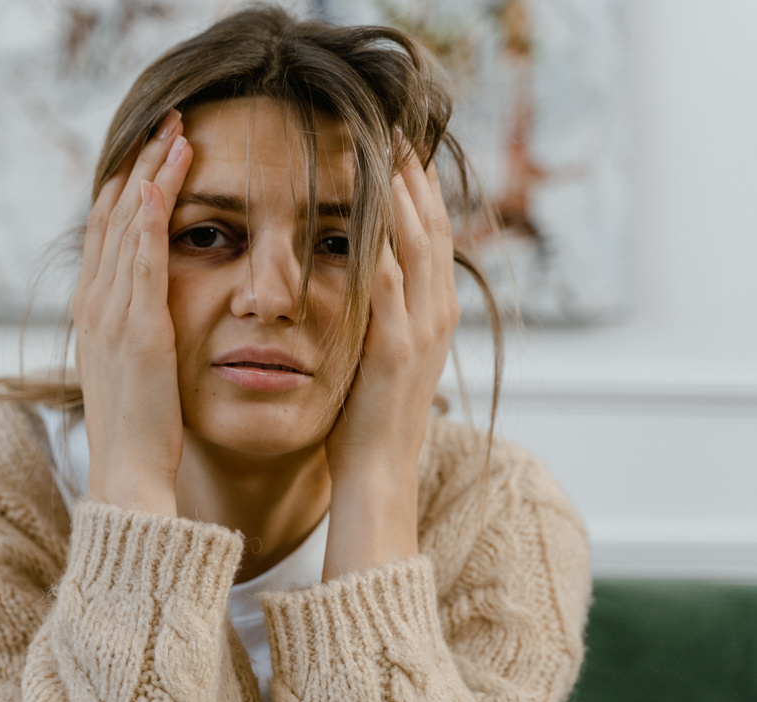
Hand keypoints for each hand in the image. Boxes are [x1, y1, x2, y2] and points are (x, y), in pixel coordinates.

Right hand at [72, 109, 192, 514]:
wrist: (127, 475)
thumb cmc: (139, 429)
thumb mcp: (132, 369)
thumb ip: (136, 329)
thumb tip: (151, 308)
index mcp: (96, 310)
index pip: (109, 230)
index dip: (130, 184)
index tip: (155, 149)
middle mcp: (95, 303)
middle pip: (114, 214)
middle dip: (142, 163)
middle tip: (168, 119)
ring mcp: (111, 313)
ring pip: (127, 225)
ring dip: (152, 174)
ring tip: (177, 131)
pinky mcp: (136, 329)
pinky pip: (141, 260)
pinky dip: (151, 217)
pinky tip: (164, 182)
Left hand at [322, 141, 459, 577]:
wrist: (376, 475)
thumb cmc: (369, 419)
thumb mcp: (382, 355)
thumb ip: (381, 313)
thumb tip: (363, 276)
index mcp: (433, 313)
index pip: (432, 236)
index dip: (420, 190)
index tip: (402, 148)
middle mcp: (437, 313)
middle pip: (432, 228)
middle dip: (415, 177)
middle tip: (396, 129)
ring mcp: (421, 329)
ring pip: (418, 246)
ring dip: (402, 194)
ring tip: (386, 149)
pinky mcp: (395, 348)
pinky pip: (388, 283)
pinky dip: (380, 243)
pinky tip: (365, 209)